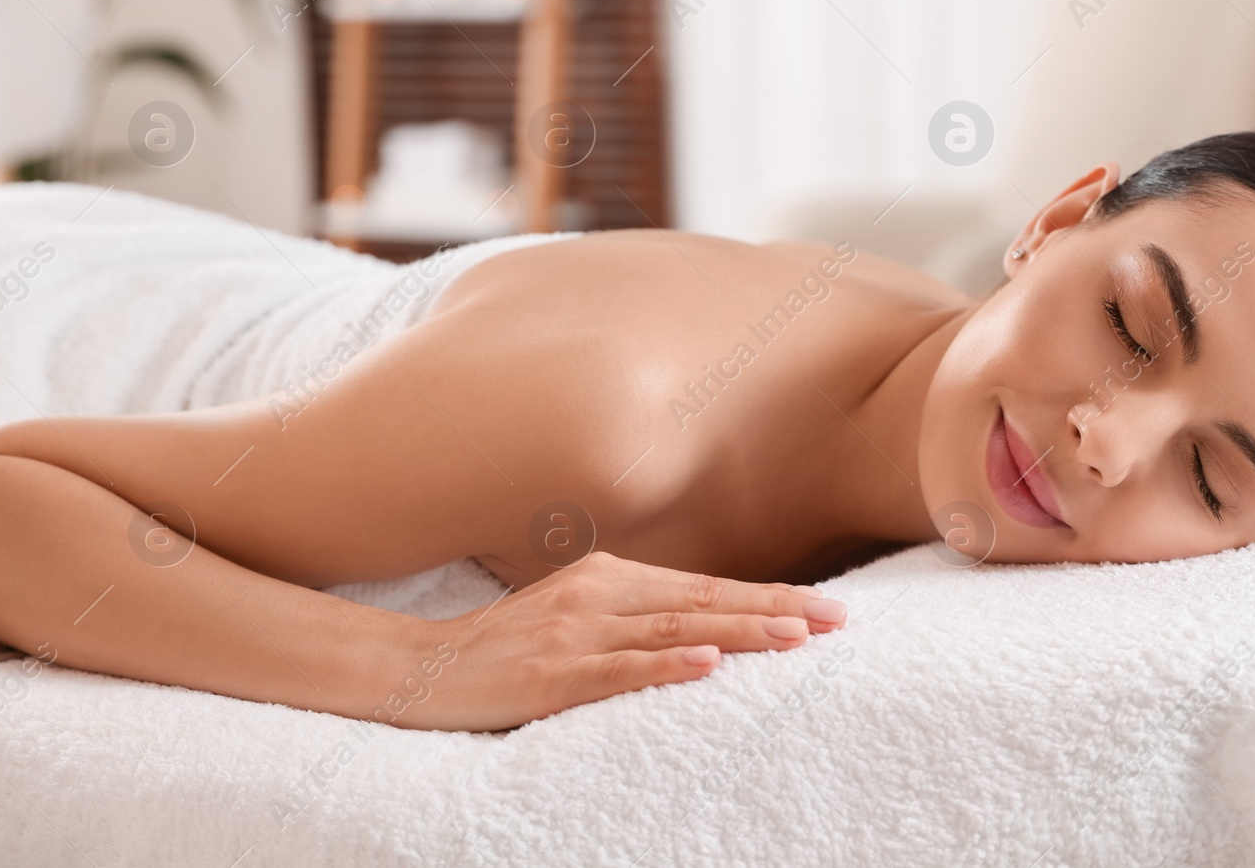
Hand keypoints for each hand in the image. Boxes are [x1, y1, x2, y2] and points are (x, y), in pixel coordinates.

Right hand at [395, 551, 847, 731]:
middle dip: (774, 610)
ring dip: (739, 632)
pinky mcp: (550, 676)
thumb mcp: (574, 615)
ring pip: (672, 631)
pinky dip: (665, 665)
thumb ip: (633, 614)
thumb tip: (706, 626)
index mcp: (609, 578)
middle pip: (702, 602)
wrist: (419, 668)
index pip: (704, 588)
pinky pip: (618, 671)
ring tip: (794, 638)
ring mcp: (574, 634)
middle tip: (836, 621)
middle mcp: (598, 596)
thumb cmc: (505, 647)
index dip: (766, 596)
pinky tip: (706, 664)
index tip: (823, 608)